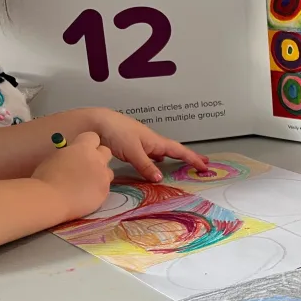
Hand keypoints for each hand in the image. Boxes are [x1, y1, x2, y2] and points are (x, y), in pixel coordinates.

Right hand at [32, 132, 113, 220]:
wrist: (51, 199)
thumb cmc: (45, 178)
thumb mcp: (56, 158)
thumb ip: (70, 155)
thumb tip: (72, 158)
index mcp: (83, 147)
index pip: (93, 137)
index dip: (88, 144)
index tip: (80, 151)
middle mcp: (97, 159)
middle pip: (106, 151)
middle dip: (99, 157)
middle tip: (87, 167)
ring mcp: (103, 175)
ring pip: (109, 171)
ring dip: (101, 175)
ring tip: (87, 184)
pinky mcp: (105, 191)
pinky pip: (106, 188)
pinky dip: (98, 190)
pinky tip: (86, 196)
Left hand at [91, 109, 207, 181]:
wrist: (95, 122)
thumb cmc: (115, 132)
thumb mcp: (132, 151)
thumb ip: (145, 165)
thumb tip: (160, 178)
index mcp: (155, 141)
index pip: (179, 151)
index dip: (193, 158)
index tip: (205, 166)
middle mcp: (151, 141)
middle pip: (174, 150)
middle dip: (189, 157)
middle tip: (203, 163)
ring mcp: (141, 142)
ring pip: (163, 151)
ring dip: (175, 157)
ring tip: (184, 162)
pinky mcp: (131, 144)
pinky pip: (151, 153)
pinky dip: (158, 158)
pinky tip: (156, 162)